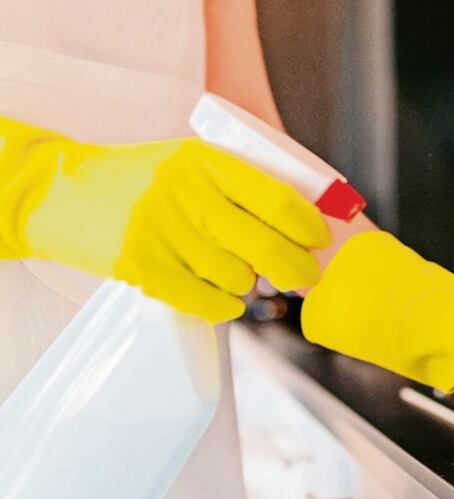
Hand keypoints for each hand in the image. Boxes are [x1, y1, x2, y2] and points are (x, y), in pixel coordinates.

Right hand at [0, 116, 330, 321]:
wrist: (58, 192)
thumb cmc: (135, 181)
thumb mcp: (184, 164)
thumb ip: (233, 186)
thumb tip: (300, 226)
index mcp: (204, 161)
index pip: (277, 199)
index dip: (309, 227)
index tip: (320, 241)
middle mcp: (185, 194)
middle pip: (266, 245)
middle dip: (297, 269)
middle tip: (305, 278)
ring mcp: (162, 231)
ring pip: (237, 278)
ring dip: (248, 285)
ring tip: (238, 276)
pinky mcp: (142, 266)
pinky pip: (205, 301)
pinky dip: (223, 307)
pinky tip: (224, 300)